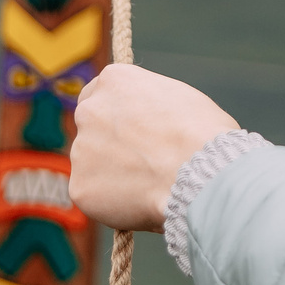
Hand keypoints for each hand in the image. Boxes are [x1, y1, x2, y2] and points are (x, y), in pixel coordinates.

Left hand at [69, 66, 238, 232]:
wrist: (200, 173)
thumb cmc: (204, 136)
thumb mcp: (181, 101)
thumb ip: (152, 108)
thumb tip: (152, 125)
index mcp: (114, 80)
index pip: (98, 94)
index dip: (116, 115)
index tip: (129, 132)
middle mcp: (90, 110)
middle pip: (91, 129)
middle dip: (109, 144)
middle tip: (140, 164)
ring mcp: (81, 150)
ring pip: (92, 166)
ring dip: (113, 175)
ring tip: (151, 187)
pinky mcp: (80, 187)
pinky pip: (94, 196)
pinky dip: (112, 204)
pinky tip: (141, 204)